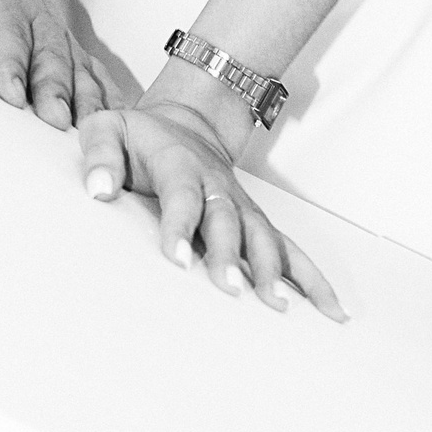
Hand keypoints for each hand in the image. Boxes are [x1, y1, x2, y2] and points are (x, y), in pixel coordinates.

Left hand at [0, 0, 113, 129]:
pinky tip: (115, 126)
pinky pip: (92, 72)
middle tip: (55, 123)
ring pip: (78, 65)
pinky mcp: (66, 48)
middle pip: (50, 52)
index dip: (10, 60)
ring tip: (91, 134)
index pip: (5, 28)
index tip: (11, 94)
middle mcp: (35, 12)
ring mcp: (55, 31)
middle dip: (54, 88)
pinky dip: (106, 98)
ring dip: (86, 99)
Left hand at [76, 91, 345, 320]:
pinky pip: (289, 249)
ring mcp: (241, 204)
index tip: (177, 260)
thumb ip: (99, 154)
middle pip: (227, 220)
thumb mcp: (107, 128)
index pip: (181, 193)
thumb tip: (98, 191)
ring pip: (263, 235)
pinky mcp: (255, 221)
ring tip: (279, 307)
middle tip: (229, 291)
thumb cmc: (139, 136)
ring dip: (272, 269)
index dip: (180, 225)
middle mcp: (217, 185)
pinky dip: (313, 277)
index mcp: (178, 163)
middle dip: (230, 256)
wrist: (184, 122)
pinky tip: (333, 309)